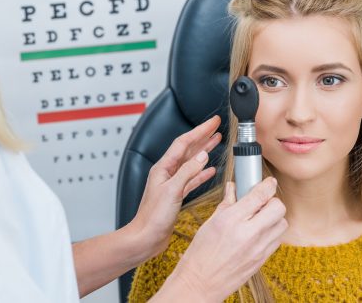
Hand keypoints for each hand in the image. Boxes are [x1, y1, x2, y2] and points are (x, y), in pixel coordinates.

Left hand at [129, 115, 221, 258]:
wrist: (145, 238)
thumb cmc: (152, 217)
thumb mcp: (172, 191)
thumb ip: (188, 172)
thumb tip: (203, 156)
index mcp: (163, 167)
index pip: (184, 142)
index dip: (199, 130)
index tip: (212, 122)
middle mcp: (167, 172)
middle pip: (188, 149)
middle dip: (203, 136)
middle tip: (216, 127)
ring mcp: (172, 183)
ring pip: (191, 162)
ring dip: (204, 151)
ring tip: (216, 142)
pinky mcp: (176, 195)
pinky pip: (192, 178)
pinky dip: (202, 173)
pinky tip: (211, 170)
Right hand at [158, 177, 286, 301]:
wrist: (201, 283)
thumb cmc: (201, 252)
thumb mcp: (210, 222)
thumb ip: (227, 203)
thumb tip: (233, 188)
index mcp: (231, 220)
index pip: (259, 196)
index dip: (267, 185)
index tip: (269, 181)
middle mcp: (248, 233)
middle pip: (278, 208)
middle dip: (272, 200)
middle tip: (261, 201)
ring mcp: (258, 248)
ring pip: (282, 223)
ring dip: (274, 216)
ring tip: (260, 217)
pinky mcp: (262, 260)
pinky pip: (277, 239)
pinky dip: (272, 231)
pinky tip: (259, 231)